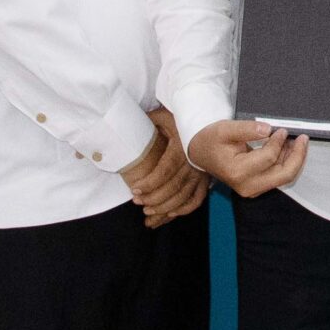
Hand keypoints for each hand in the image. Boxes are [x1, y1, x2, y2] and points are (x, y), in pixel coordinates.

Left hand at [126, 107, 211, 226]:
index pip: (164, 171)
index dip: (149, 184)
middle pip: (173, 188)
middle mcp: (193, 163)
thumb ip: (146, 121)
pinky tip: (171, 214)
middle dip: (153, 199)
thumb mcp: (163, 115)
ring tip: (148, 212)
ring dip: (166, 208)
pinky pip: (197, 198)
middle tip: (138, 202)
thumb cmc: (181, 117)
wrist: (205, 117)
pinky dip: (185, 209)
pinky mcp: (206, 178)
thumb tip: (124, 126)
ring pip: (184, 197)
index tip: (134, 190)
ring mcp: (201, 172)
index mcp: (182, 148)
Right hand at [187, 118, 308, 197]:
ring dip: (294, 159)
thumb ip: (247, 129)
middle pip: (283, 175)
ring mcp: (253, 189)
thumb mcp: (225, 129)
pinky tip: (288, 149)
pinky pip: (278, 176)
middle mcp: (247, 185)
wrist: (202, 153)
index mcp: (237, 172)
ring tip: (297, 141)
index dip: (278, 142)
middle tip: (303, 139)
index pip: (268, 158)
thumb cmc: (211, 141)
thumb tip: (268, 129)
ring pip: (284, 177)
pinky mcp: (257, 186)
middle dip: (298, 156)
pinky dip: (287, 163)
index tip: (281, 129)